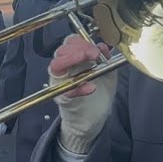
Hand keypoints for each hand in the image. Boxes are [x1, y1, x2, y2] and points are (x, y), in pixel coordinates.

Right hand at [48, 35, 117, 154]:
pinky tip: (91, 88)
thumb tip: (104, 46)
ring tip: (90, 64)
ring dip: (72, 61)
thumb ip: (106, 60)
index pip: (70, 44)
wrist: (93, 120)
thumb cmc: (98, 95)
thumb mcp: (107, 74)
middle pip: (61, 51)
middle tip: (94, 54)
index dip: (81, 41)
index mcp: (74, 61)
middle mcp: (64, 69)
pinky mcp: (62, 98)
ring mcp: (60, 83)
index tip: (96, 47)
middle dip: (78, 49)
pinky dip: (78, 88)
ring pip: (55, 65)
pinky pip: (65, 90)